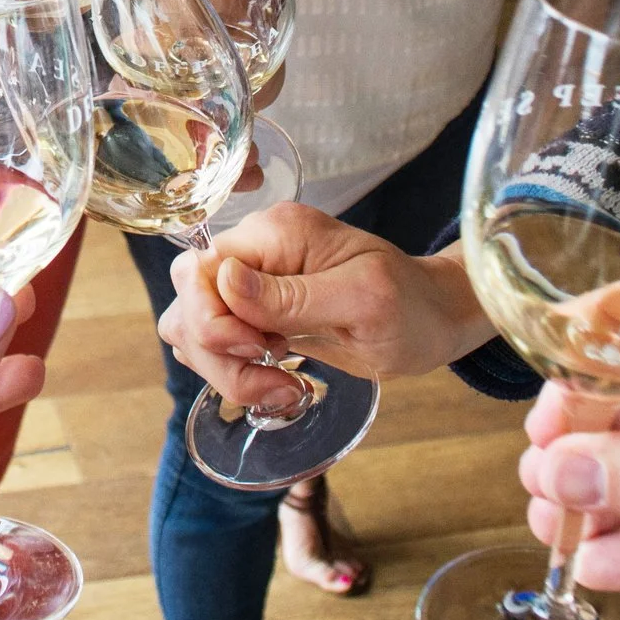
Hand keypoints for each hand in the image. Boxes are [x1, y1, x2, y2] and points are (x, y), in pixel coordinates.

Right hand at [157, 203, 484, 409]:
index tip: (266, 350)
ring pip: (191, 328)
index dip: (215, 321)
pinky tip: (277, 383)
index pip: (201, 272)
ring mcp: (250, 282)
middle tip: (278, 378)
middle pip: (188, 302)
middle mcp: (254, 250)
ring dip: (226, 369)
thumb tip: (225, 280)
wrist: (430, 319)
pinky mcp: (253, 312)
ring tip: (283, 386)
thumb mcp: (364, 300)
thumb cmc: (410, 306)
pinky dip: (235, 372)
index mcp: (275, 233)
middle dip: (220, 354)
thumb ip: (292, 294)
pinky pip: (214, 343)